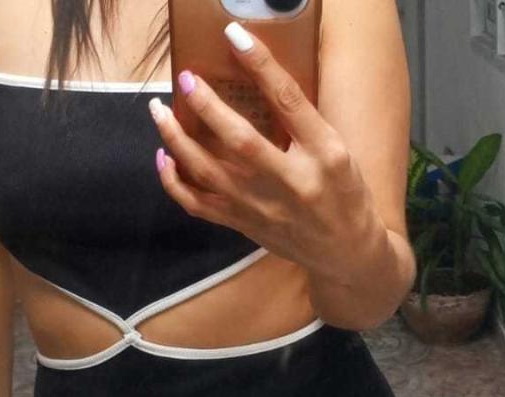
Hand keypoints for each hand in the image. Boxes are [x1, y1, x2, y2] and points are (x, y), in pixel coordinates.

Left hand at [148, 22, 385, 281]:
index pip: (288, 101)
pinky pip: (198, 205)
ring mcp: (262, 208)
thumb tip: (261, 85)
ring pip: (208, 173)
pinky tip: (163, 158)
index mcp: (324, 154)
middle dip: (206, 106)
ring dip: (177, 139)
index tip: (234, 34)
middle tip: (185, 78)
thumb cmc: (346, 196)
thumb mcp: (340, 153)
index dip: (260, 64)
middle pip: (240, 140)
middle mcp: (291, 182)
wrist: (346, 254)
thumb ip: (304, 125)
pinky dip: (174, 183)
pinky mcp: (243, 225)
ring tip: (158, 111)